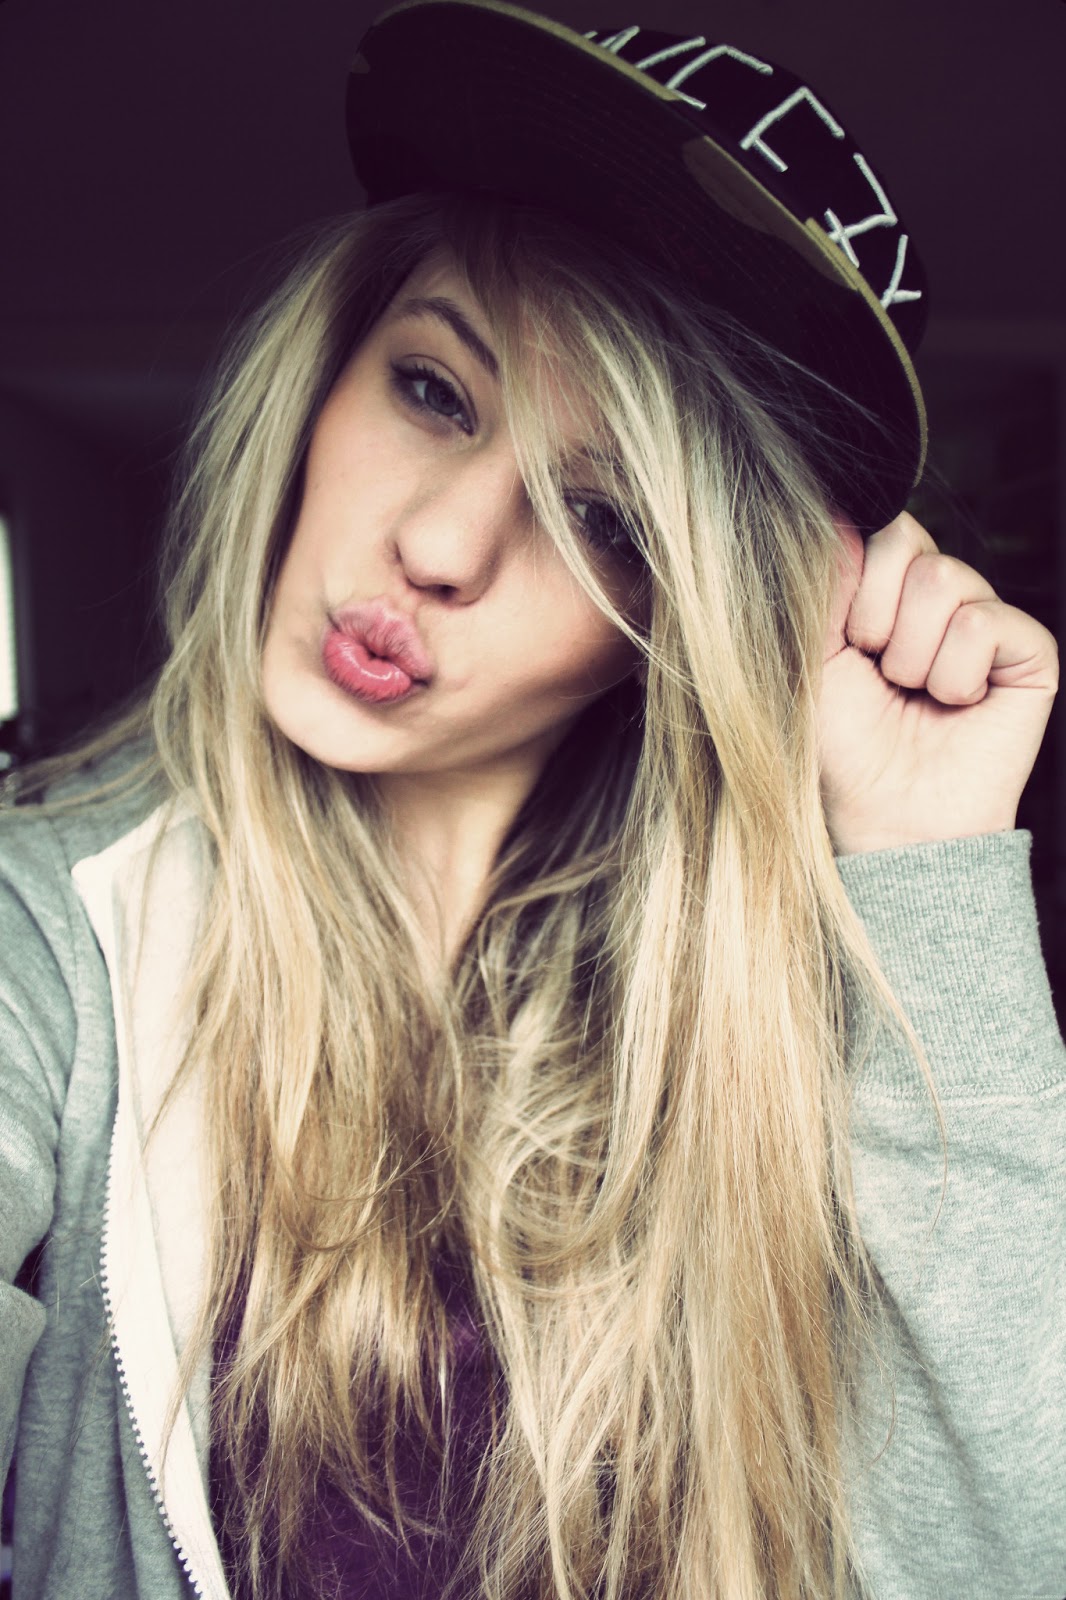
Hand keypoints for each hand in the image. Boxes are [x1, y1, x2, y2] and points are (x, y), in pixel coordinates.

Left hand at [818, 513, 1057, 854]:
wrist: (888, 816)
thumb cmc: (846, 746)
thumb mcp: (814, 656)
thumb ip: (824, 583)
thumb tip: (839, 515)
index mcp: (890, 592)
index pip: (879, 530)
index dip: (853, 587)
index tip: (847, 646)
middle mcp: (942, 599)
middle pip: (908, 542)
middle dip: (877, 619)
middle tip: (883, 676)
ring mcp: (988, 620)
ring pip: (944, 580)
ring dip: (913, 656)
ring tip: (918, 696)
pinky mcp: (1029, 651)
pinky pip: (983, 622)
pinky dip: (955, 674)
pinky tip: (957, 706)